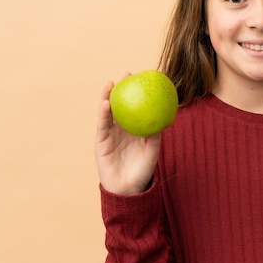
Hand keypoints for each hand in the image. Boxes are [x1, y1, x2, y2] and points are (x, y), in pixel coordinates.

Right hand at [94, 78, 160, 194]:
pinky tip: (105, 104)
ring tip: (110, 83)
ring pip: (108, 111)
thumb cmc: (142, 170)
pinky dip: (103, 113)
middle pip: (120, 104)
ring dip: (107, 96)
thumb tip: (162, 120)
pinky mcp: (100, 141)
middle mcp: (121, 128)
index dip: (138, 93)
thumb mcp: (152, 152)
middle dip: (121, 88)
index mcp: (134, 128)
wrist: (128, 188)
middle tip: (126, 74)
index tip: (143, 78)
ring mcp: (109, 133)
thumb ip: (155, 137)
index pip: (135, 107)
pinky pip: (102, 125)